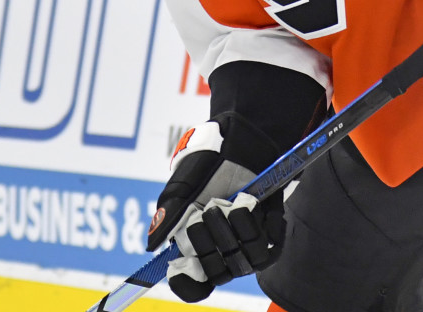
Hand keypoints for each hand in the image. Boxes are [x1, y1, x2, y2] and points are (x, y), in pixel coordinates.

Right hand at [147, 116, 283, 302]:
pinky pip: (270, 247)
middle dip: (210, 242)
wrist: (240, 139)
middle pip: (216, 273)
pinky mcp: (268, 229)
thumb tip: (152, 246)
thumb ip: (167, 215)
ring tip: (233, 203)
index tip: (184, 266)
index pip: (191, 283)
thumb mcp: (182, 185)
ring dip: (235, 231)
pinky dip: (260, 224)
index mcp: (193, 242)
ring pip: (244, 263)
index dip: (187, 282)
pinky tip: (250, 203)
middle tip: (208, 210)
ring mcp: (244, 240)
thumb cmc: (207, 161)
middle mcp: (219, 246)